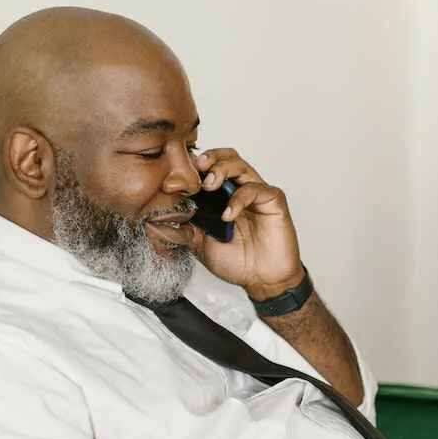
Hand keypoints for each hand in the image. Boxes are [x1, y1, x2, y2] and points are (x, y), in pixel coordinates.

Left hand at [190, 148, 303, 299]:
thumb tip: (164, 218)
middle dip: (210, 158)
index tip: (179, 174)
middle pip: (227, 158)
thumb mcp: (201, 245)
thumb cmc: (238, 262)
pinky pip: (255, 190)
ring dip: (222, 169)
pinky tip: (228, 215)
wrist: (262, 280)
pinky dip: (238, 199)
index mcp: (224, 197)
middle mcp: (241, 191)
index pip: (211, 170)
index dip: (196, 167)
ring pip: (241, 166)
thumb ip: (187, 229)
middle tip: (197, 167)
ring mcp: (257, 194)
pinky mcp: (273, 201)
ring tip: (209, 185)